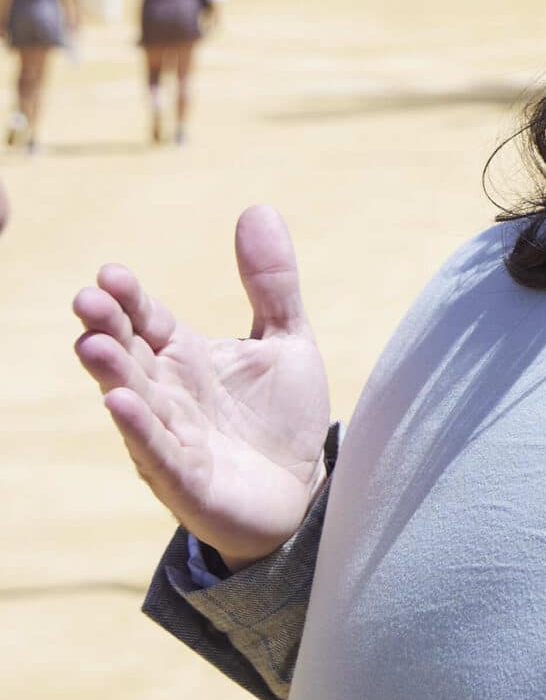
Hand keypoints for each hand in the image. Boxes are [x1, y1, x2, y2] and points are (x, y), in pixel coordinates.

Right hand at [73, 206, 330, 569]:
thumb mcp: (287, 340)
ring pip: (134, 401)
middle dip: (107, 329)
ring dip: (112, 375)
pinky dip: (140, 429)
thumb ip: (272, 282)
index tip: (110, 273)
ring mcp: (171, 437)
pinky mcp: (186, 480)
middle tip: (87, 299)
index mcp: (185, 357)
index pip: (147, 320)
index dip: (129, 299)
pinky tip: (119, 404)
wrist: (304, 491)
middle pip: (129, 355)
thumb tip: (258, 208)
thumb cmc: (281, 418)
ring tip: (92, 344)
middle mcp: (168, 393)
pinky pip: (158, 451)